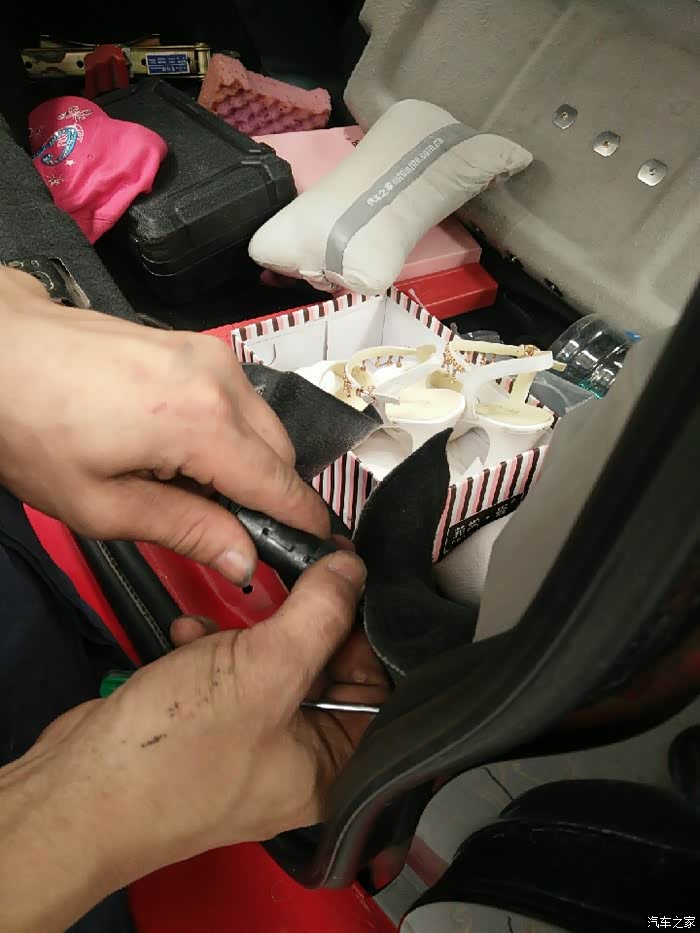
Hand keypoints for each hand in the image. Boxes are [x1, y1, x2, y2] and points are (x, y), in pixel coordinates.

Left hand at [0, 268, 328, 584]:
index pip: (280, 483)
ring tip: (197, 492)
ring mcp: (211, 355)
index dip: (303, 522)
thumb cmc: (31, 428)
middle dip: (271, 496)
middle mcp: (220, 379)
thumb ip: (187, 531)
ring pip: (265, 426)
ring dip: (250, 465)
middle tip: (236, 533)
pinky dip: (232, 435)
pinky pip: (240, 402)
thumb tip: (245, 560)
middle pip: (282, 453)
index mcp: (201, 421)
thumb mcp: (102, 505)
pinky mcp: (197, 346)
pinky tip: (187, 454)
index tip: (316, 549)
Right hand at [0, 551, 387, 931]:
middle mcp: (299, 757)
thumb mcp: (264, 671)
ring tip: (226, 621)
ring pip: (272, 663)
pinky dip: (211, 647)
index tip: (353, 576)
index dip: (367, 630)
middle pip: (327, 668)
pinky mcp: (208, 721)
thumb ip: (319, 614)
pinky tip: (187, 635)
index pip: (379, 687)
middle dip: (300, 624)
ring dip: (248, 632)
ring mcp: (249, 738)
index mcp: (334, 766)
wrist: (78, 788)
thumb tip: (354, 567)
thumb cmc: (178, 750)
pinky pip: (227, 672)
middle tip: (294, 576)